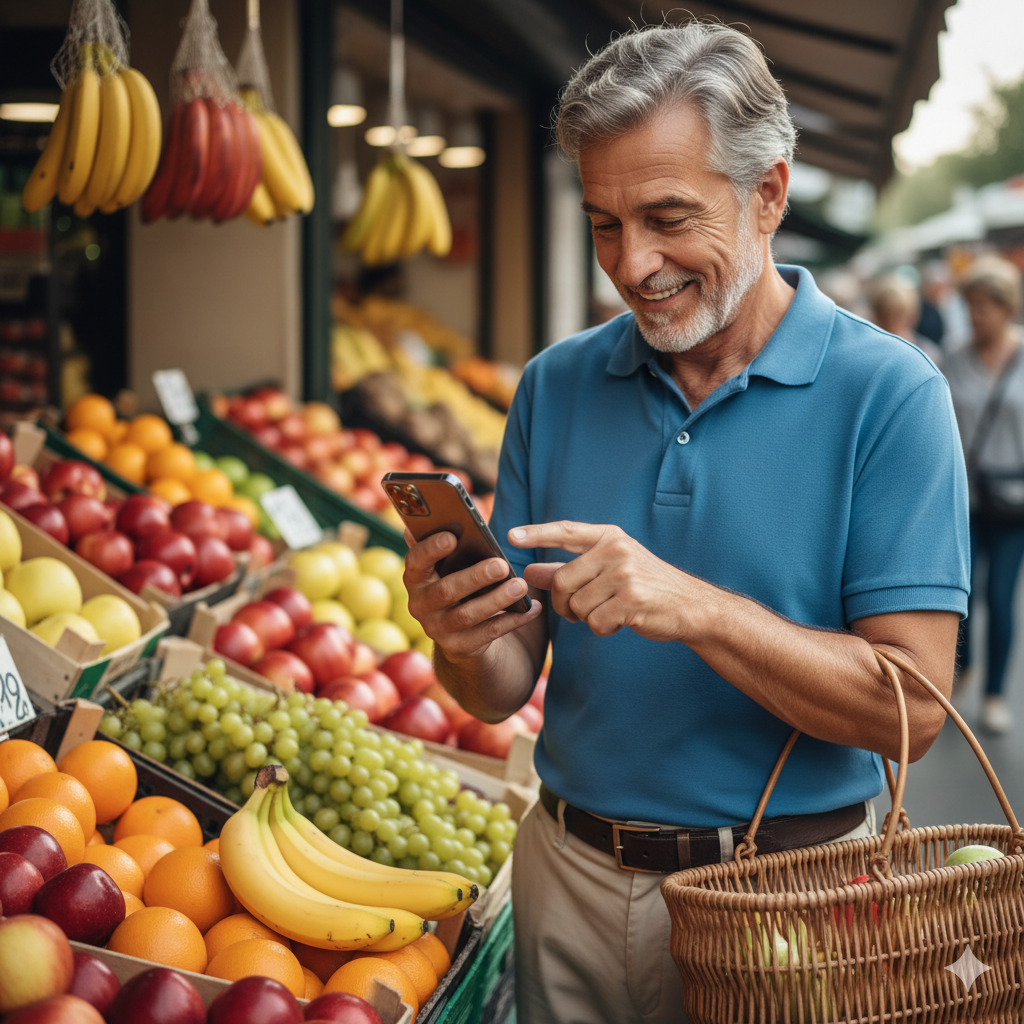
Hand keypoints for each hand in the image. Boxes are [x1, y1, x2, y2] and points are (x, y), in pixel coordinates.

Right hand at [403, 528, 542, 661]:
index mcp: (416, 577)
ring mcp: (437, 628)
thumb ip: (451, 543)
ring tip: (521, 586)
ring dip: (497, 599)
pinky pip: (488, 634)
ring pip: (468, 615)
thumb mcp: (453, 565)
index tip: (452, 536)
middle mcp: (420, 604)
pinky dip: (513, 620)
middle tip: (501, 564)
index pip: (416, 561)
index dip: (431, 549)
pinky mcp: (459, 648)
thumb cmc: (462, 584)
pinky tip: (533, 608)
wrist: (461, 634)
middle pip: (446, 590)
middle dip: (475, 577)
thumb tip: (448, 513)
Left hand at [512, 521, 686, 640]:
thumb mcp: (609, 569)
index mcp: (610, 537)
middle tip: (575, 612)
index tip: (510, 536)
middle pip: (561, 581)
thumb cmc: (646, 586)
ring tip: (609, 612)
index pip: (566, 531)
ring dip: (586, 618)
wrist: (690, 606)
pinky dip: (602, 629)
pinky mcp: (631, 599)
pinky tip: (620, 622)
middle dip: (562, 604)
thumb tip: (529, 571)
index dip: (536, 533)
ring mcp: (624, 573)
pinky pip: (594, 622)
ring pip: (576, 605)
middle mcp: (616, 550)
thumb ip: (569, 569)